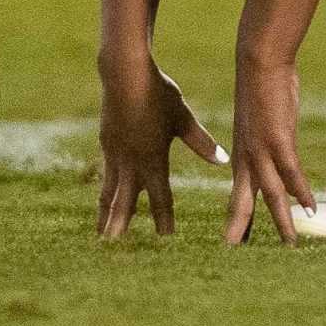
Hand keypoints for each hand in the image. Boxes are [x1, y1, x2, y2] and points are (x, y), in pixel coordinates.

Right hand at [97, 62, 225, 238]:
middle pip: (125, 202)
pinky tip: (105, 199)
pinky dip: (105, 193)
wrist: (124, 73)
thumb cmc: (159, 94)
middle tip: (114, 252)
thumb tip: (223, 161)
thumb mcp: (183, 117)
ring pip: (110, 193)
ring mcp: (115, 154)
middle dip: (121, 229)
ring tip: (102, 237)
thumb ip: (201, 142)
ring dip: (107, 216)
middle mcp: (131, 162)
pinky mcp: (107, 144)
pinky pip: (106, 176)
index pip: (160, 198)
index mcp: (153, 159)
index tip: (166, 242)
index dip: (163, 221)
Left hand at [224, 54, 315, 244]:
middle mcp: (247, 157)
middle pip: (244, 202)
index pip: (239, 193)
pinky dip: (302, 193)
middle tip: (237, 255)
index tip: (234, 240)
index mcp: (241, 153)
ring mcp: (262, 150)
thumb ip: (267, 138)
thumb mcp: (260, 119)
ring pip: (271, 195)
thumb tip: (278, 145)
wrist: (259, 63)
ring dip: (281, 221)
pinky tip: (311, 209)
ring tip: (288, 244)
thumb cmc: (261, 86)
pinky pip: (292, 174)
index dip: (238, 217)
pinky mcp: (279, 141)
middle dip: (241, 230)